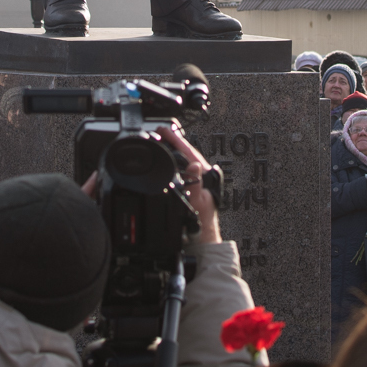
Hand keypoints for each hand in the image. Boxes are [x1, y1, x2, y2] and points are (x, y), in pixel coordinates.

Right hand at [160, 124, 221, 243]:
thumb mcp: (197, 201)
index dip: (176, 140)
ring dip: (174, 149)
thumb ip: (196, 184)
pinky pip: (183, 167)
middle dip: (174, 140)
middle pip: (187, 152)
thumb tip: (195, 165)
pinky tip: (168, 158)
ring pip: (185, 159)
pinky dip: (175, 160)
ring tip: (163, 139)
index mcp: (206, 174)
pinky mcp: (194, 185)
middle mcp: (204, 174)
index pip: (189, 152)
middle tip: (160, 130)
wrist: (202, 236)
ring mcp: (199, 179)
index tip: (165, 130)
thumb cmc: (201, 220)